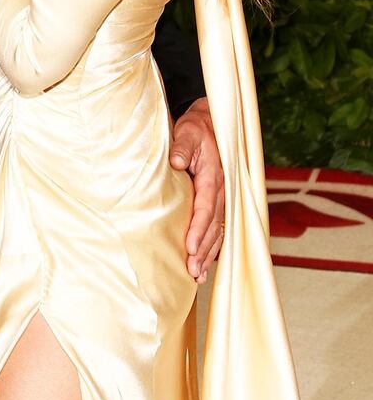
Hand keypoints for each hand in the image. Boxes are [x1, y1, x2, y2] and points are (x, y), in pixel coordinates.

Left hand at [170, 97, 224, 283]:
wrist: (211, 124)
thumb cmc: (196, 129)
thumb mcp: (187, 132)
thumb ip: (181, 147)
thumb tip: (176, 162)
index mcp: (213, 174)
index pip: (206, 205)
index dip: (198, 227)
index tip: (189, 246)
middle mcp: (221, 189)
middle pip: (214, 225)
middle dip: (202, 249)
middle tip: (191, 270)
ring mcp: (222, 197)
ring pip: (218, 231)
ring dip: (208, 253)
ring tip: (197, 275)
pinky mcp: (219, 201)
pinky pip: (219, 228)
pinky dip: (212, 247)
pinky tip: (204, 265)